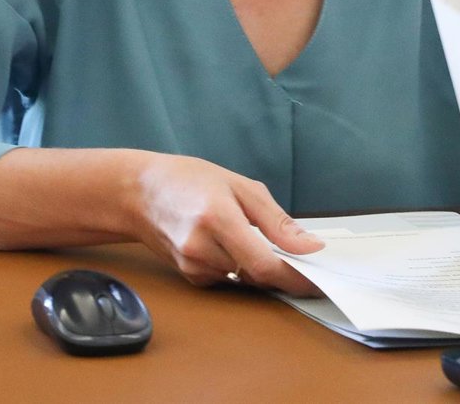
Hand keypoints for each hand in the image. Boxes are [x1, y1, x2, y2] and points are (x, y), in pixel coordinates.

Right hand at [127, 153, 324, 293]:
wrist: (140, 192)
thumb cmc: (189, 180)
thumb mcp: (239, 186)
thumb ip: (277, 220)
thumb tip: (309, 247)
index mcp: (218, 219)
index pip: (264, 264)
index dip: (295, 276)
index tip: (319, 279)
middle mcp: (201, 248)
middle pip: (256, 274)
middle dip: (281, 267)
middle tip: (298, 255)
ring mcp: (192, 266)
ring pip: (243, 277)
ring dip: (258, 264)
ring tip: (249, 233)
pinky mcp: (189, 276)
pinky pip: (227, 277)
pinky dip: (238, 265)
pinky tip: (227, 241)